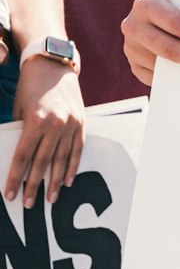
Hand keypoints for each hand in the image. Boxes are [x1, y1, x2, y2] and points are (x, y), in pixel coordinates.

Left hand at [5, 61, 85, 207]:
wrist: (54, 64)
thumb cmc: (31, 86)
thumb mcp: (19, 109)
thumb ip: (21, 132)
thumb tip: (18, 158)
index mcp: (35, 121)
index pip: (23, 157)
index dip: (15, 178)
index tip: (9, 194)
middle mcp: (55, 124)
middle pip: (42, 162)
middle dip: (33, 185)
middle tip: (28, 204)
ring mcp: (71, 124)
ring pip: (61, 159)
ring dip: (54, 181)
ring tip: (49, 198)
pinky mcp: (81, 122)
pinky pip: (77, 149)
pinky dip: (72, 166)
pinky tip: (66, 181)